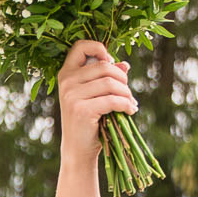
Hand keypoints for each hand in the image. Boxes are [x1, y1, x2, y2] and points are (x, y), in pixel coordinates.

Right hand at [55, 39, 134, 164]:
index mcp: (66, 73)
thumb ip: (106, 78)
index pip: (81, 47)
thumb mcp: (95, 96)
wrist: (78, 150)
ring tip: (131, 103)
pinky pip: (113, 100)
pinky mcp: (82, 110)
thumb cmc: (89, 121)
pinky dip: (127, 104)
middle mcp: (66, 81)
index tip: (111, 64)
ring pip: (110, 82)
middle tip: (128, 94)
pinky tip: (131, 110)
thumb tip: (125, 65)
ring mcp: (72, 95)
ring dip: (127, 93)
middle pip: (104, 66)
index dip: (99, 48)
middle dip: (122, 79)